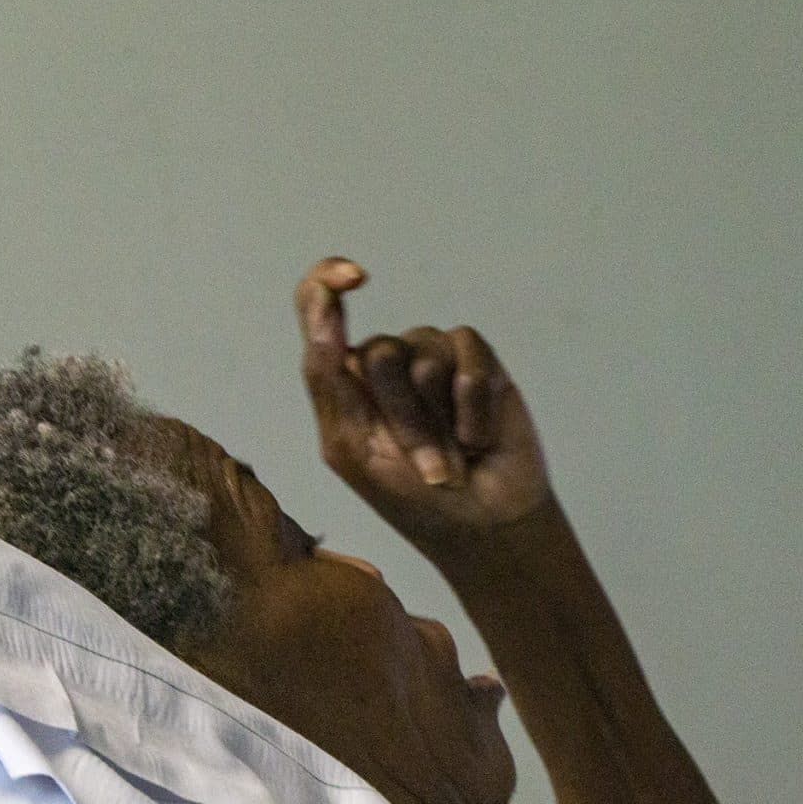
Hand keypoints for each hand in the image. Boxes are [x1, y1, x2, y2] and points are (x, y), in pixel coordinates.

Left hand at [294, 258, 550, 556]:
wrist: (484, 526)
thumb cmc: (410, 498)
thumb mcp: (348, 447)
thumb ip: (327, 379)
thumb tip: (323, 314)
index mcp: (343, 379)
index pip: (318, 306)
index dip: (328, 281)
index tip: (356, 277)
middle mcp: (387, 362)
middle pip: (381, 350)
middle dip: (401, 411)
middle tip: (418, 455)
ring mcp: (434, 358)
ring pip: (425, 351)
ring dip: (437, 417)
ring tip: (452, 452)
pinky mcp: (478, 362)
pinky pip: (467, 350)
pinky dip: (472, 402)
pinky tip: (477, 436)